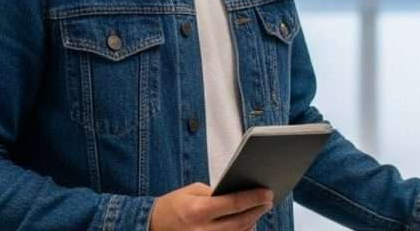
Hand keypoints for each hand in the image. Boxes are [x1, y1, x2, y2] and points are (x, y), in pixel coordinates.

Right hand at [149, 182, 272, 230]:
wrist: (151, 226)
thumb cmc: (172, 206)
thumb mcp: (191, 192)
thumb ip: (215, 193)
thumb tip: (239, 194)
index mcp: (198, 211)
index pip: (234, 203)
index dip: (254, 198)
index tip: (267, 192)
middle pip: (240, 222)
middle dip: (257, 210)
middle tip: (268, 201)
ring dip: (251, 222)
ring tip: (258, 211)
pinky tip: (246, 224)